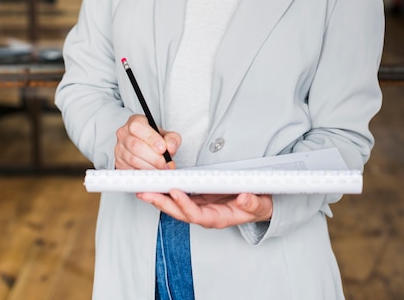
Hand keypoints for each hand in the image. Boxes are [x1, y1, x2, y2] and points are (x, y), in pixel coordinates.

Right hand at [115, 114, 180, 169]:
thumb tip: (170, 147)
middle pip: (136, 146)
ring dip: (150, 166)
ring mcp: (119, 148)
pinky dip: (143, 172)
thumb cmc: (156, 140)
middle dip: (153, 157)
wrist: (148, 147)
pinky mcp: (119, 162)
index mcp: (135, 122)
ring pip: (133, 159)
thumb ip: (172, 139)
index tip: (163, 149)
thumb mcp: (167, 135)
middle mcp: (124, 133)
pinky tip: (152, 171)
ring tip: (161, 168)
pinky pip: (130, 169)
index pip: (138, 127)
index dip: (151, 139)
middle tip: (164, 163)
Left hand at [136, 190, 272, 228]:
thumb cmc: (258, 205)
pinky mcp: (199, 198)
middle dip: (162, 202)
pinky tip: (155, 185)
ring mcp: (201, 207)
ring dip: (160, 198)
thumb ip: (253, 203)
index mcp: (219, 218)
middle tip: (146, 192)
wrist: (259, 205)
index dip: (185, 205)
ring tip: (143, 189)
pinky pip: (180, 196)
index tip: (175, 191)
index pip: (198, 215)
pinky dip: (166, 192)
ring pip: (176, 206)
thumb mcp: (260, 204)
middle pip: (180, 212)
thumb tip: (244, 198)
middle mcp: (206, 215)